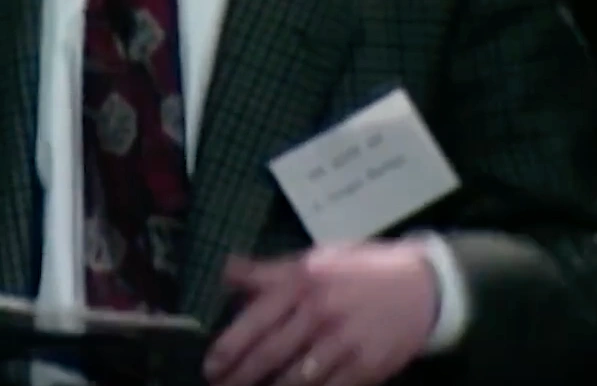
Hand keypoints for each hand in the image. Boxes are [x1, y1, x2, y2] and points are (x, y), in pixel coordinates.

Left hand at [202, 240, 438, 385]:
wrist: (422, 286)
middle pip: (269, 353)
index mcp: (301, 281)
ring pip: (294, 379)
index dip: (229, 347)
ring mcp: (343, 342)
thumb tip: (227, 273)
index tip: (211, 365)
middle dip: (240, 377)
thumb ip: (269, 272)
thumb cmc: (359, 271)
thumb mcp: (313, 259)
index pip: (255, 319)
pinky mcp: (366, 367)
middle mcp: (318, 312)